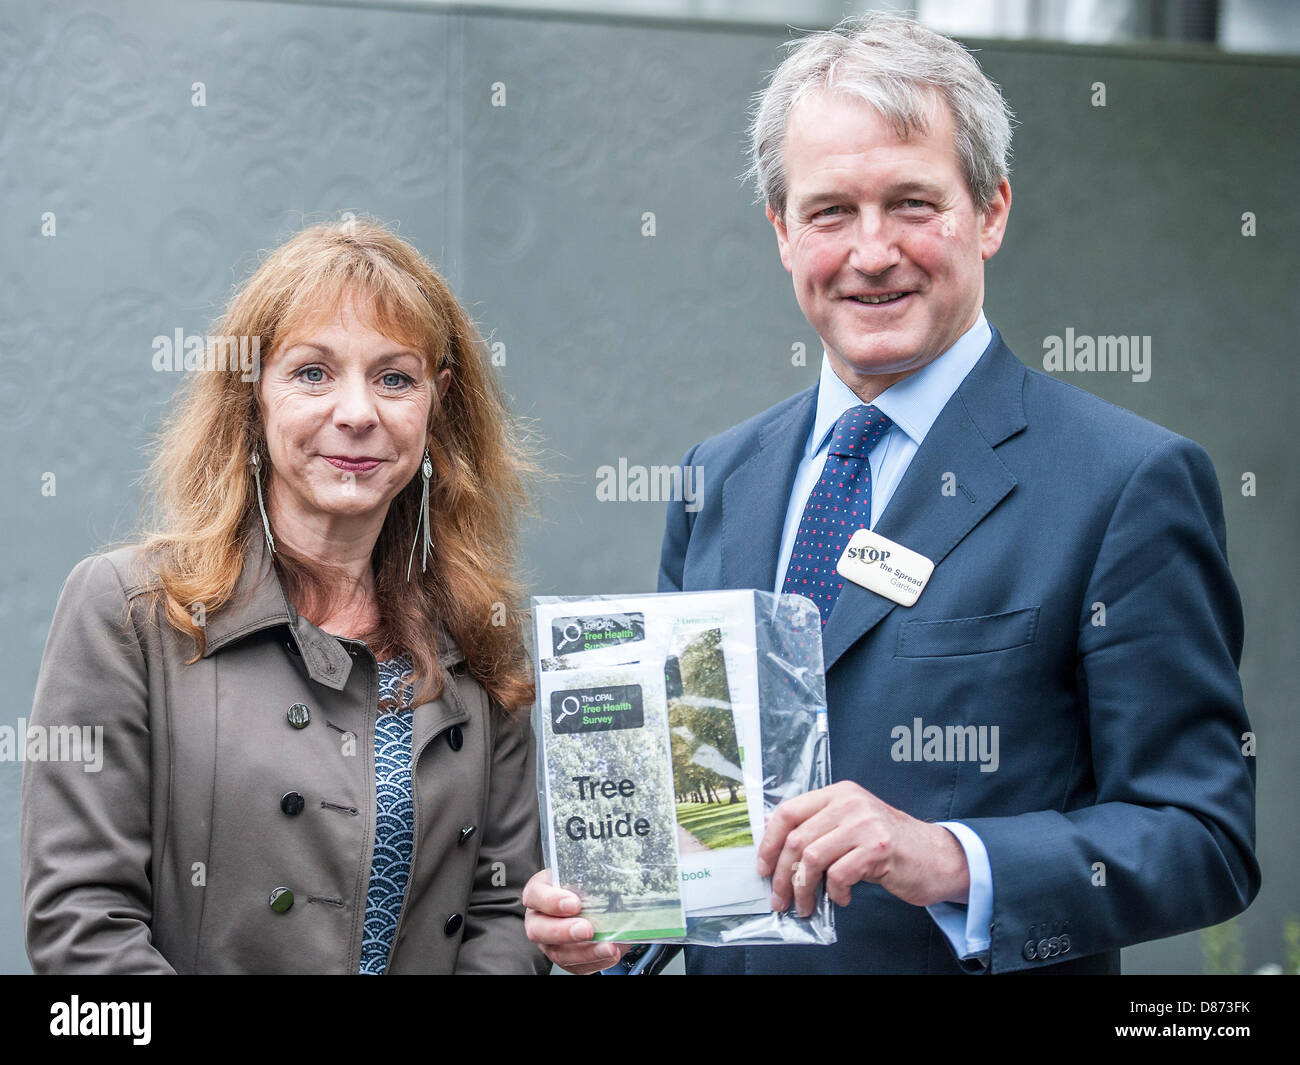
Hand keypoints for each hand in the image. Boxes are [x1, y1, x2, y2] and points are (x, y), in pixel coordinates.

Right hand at [522, 869, 630, 974]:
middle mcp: (539, 919)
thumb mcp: (583, 872)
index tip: (574, 903)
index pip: (535, 895)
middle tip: (587, 929)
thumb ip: (592, 874)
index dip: (551, 901)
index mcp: (539, 892)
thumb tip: (619, 876)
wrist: (590, 900)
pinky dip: (595, 962)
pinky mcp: (565, 957)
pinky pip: (576, 966)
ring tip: (607, 947)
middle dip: (564, 932)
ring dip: (584, 953)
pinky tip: (610, 954)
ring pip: (558, 953)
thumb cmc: (582, 882)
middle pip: (539, 930)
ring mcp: (550, 941)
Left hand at [756, 781, 969, 914]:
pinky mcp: (878, 848)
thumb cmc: (888, 845)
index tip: (763, 867)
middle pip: (796, 839)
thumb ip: (818, 825)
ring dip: (803, 890)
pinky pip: (839, 875)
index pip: (788, 811)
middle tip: (779, 899)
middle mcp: (849, 802)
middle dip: (781, 875)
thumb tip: (772, 834)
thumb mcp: (850, 825)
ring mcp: (865, 823)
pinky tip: (841, 899)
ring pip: (812, 858)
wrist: (936, 856)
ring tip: (805, 905)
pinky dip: (835, 893)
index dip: (769, 842)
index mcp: (838, 793)